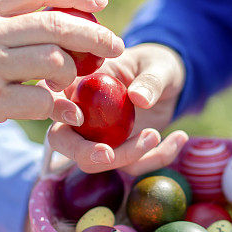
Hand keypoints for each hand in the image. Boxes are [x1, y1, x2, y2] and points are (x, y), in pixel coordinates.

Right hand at [0, 0, 123, 159]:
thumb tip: (40, 24)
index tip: (99, 3)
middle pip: (56, 23)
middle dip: (95, 35)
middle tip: (114, 46)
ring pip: (54, 60)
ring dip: (72, 75)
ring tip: (70, 86)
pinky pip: (41, 102)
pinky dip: (59, 109)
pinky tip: (66, 114)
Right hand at [47, 43, 187, 174]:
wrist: (171, 82)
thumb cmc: (157, 64)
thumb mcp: (159, 65)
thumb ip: (150, 79)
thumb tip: (138, 99)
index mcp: (78, 84)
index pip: (51, 98)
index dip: (56, 111)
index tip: (78, 118)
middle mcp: (80, 113)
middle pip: (62, 141)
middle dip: (82, 152)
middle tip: (109, 155)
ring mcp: (97, 136)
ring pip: (95, 161)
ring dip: (128, 157)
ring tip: (158, 135)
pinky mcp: (119, 151)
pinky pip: (130, 166)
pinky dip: (156, 159)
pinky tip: (179, 138)